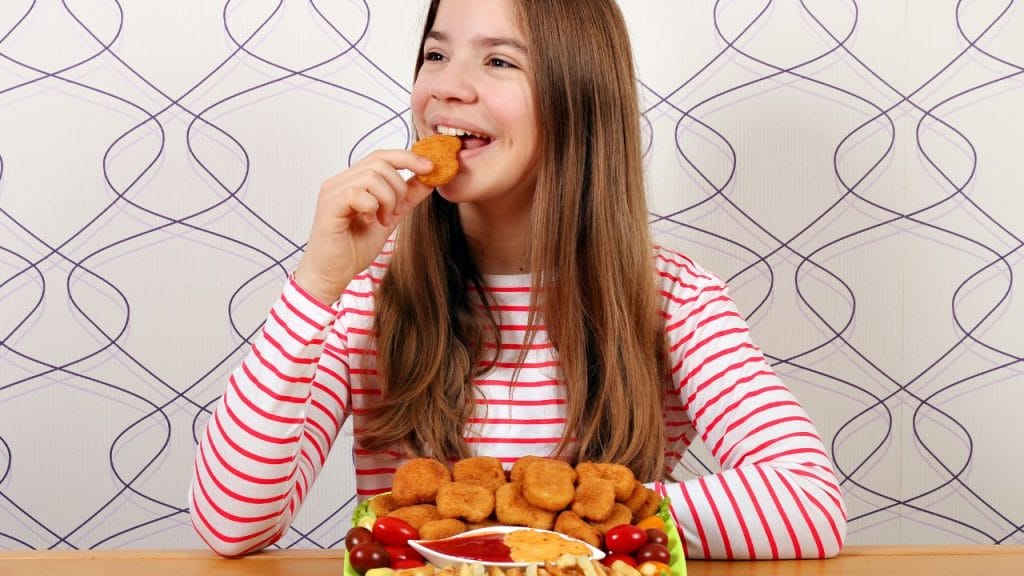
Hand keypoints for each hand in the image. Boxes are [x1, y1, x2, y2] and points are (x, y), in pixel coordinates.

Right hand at [293, 150, 434, 303]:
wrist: (333, 274)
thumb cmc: (354, 248)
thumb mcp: (390, 218)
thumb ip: (407, 198)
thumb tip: (428, 178)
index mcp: (354, 181)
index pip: (382, 156)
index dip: (408, 157)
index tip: (430, 167)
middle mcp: (341, 180)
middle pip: (380, 162)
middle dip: (398, 187)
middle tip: (394, 212)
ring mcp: (333, 191)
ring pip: (371, 176)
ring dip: (386, 200)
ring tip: (381, 220)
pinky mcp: (329, 205)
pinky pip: (357, 193)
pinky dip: (371, 207)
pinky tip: (368, 222)